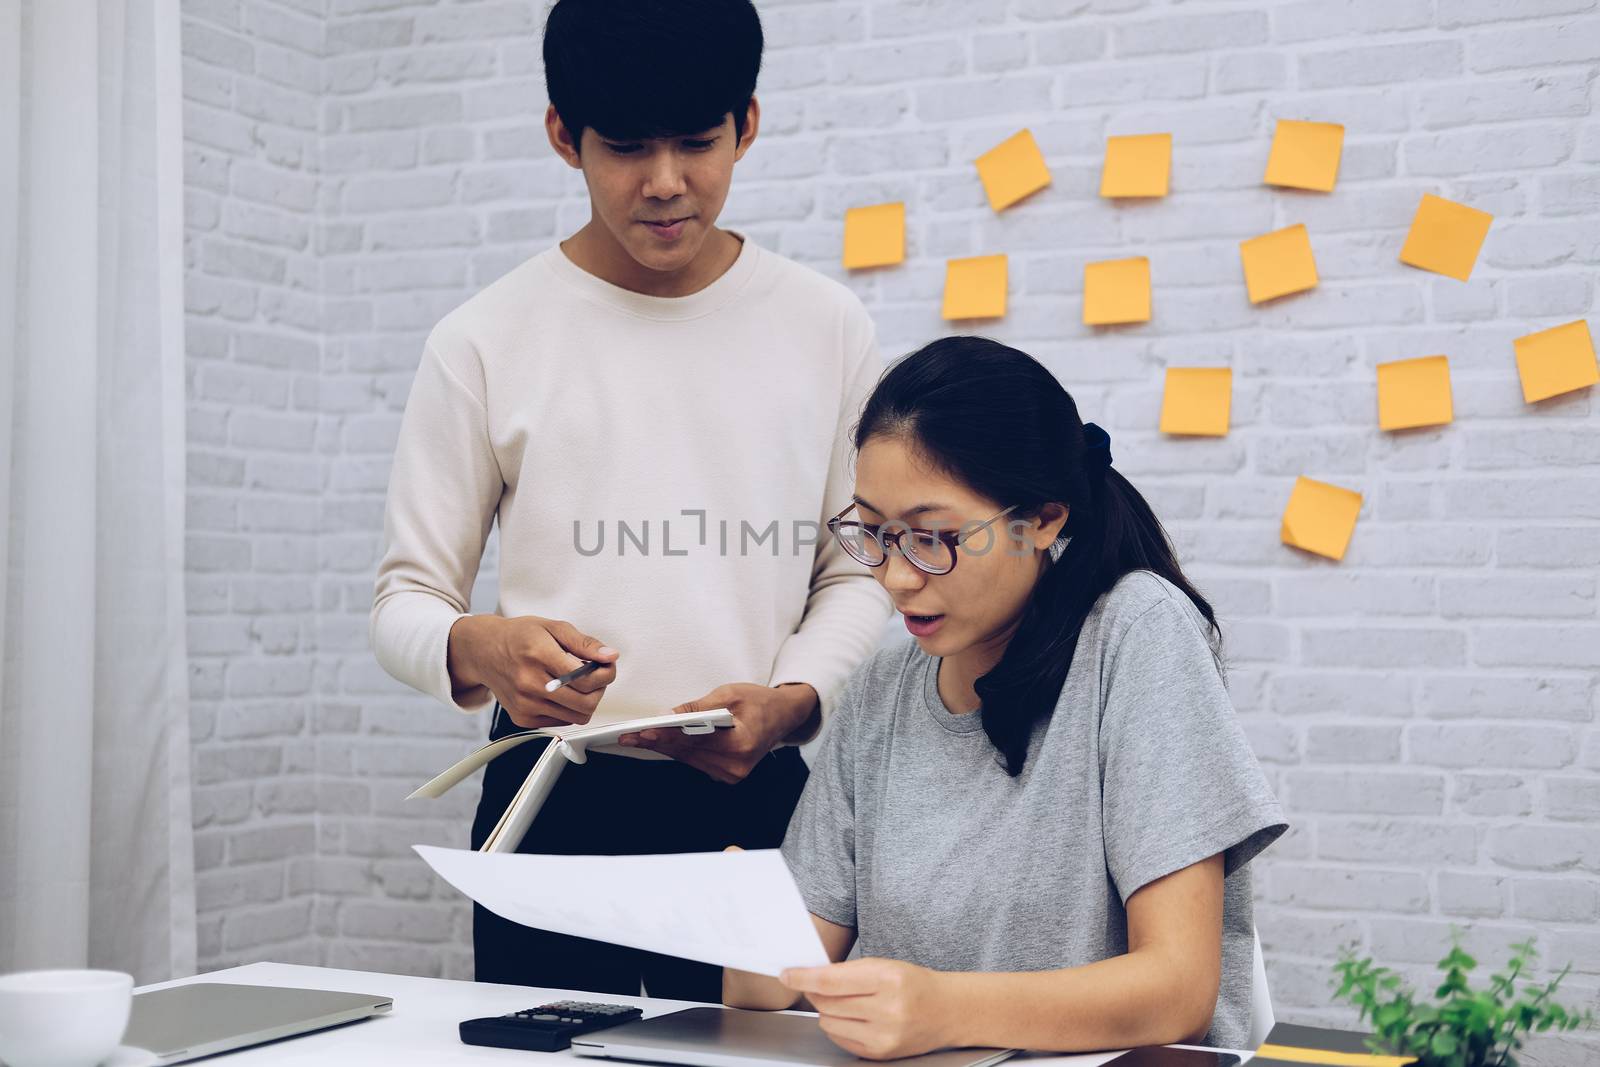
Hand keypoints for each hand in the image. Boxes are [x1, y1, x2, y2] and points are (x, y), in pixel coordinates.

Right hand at [447, 614, 618, 727]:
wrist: (484, 651)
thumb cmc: (518, 637)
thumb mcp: (553, 628)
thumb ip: (584, 643)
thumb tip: (610, 656)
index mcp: (539, 656)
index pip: (585, 678)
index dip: (605, 674)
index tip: (606, 667)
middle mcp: (530, 684)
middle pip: (585, 703)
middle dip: (599, 689)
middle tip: (594, 675)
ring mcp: (525, 704)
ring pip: (577, 716)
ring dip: (585, 701)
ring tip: (577, 683)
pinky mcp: (523, 718)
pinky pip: (562, 721)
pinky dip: (568, 709)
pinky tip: (560, 692)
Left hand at [616, 682, 816, 783]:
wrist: (784, 716)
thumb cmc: (760, 702)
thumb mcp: (730, 694)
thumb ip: (698, 708)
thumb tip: (668, 717)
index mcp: (741, 744)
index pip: (695, 739)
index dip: (666, 735)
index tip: (643, 731)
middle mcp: (735, 765)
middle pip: (687, 752)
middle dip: (656, 743)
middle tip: (628, 736)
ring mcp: (731, 774)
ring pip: (687, 759)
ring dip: (662, 748)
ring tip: (636, 739)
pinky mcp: (726, 775)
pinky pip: (695, 761)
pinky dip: (677, 751)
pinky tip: (658, 743)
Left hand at [780, 959, 953, 1060]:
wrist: (947, 1011)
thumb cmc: (915, 983)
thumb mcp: (884, 965)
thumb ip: (848, 971)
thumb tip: (809, 978)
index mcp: (888, 979)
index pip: (830, 981)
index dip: (803, 977)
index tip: (788, 974)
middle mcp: (887, 1009)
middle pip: (826, 1003)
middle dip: (814, 992)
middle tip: (817, 985)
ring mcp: (884, 1035)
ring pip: (829, 1023)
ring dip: (827, 1011)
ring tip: (844, 1002)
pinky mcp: (880, 1053)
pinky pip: (840, 1040)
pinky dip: (838, 1027)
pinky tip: (852, 1017)